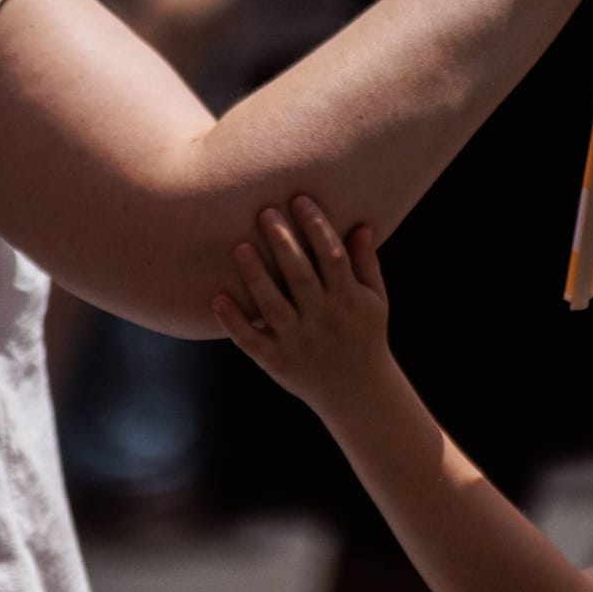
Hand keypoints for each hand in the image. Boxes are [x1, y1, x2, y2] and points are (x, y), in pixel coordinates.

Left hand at [213, 196, 396, 415]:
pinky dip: (234, 321)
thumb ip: (366, 263)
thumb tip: (361, 225)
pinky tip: (217, 298)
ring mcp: (298, 341)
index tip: (300, 199)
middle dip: (283, 242)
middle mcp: (323, 319)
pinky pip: (251, 340)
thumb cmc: (365, 335)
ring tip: (240, 246)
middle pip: (300, 276)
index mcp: (348, 299)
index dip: (317, 226)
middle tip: (265, 211)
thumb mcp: (375, 300)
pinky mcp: (276, 362)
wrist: (357, 391)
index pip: (332, 256)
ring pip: (273, 305)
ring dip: (255, 276)